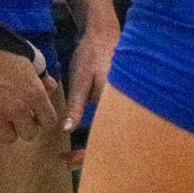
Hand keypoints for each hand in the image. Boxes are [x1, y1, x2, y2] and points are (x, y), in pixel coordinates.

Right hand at [0, 43, 60, 144]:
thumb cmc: (4, 47)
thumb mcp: (31, 56)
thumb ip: (42, 75)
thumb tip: (51, 87)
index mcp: (35, 95)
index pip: (49, 123)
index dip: (44, 118)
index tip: (37, 114)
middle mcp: (18, 110)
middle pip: (29, 135)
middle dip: (26, 125)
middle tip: (19, 115)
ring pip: (8, 138)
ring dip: (7, 129)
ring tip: (2, 117)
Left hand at [58, 27, 117, 166]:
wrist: (104, 32)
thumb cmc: (92, 54)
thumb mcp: (79, 80)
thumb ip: (76, 106)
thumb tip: (67, 131)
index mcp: (116, 103)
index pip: (104, 139)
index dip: (85, 154)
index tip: (66, 159)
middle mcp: (126, 105)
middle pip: (111, 141)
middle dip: (88, 154)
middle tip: (66, 160)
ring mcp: (127, 103)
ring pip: (113, 133)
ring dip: (94, 145)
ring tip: (72, 153)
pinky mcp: (123, 101)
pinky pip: (113, 123)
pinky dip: (99, 133)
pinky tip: (85, 135)